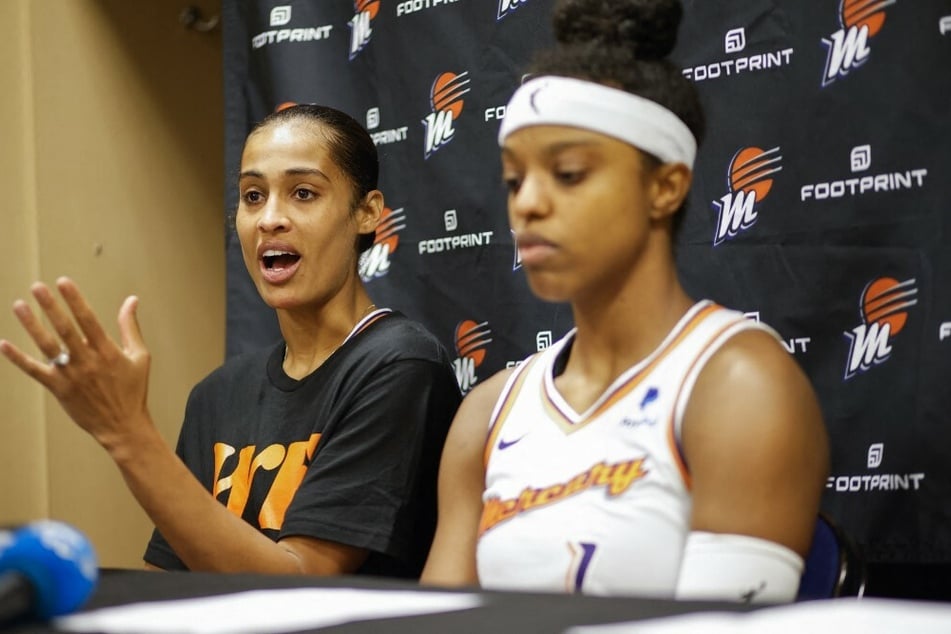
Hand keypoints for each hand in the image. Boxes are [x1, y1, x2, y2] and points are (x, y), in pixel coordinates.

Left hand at [0, 277, 151, 451]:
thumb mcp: (140, 357)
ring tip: (19, 306)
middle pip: (65, 329)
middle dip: (51, 307)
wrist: (123, 426)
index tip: (63, 282)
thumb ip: (130, 327)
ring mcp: (71, 375)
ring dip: (32, 325)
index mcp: (108, 352)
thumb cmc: (133, 390)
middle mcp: (87, 362)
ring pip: (47, 346)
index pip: (88, 320)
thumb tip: (131, 300)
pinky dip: (18, 358)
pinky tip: (4, 344)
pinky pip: (35, 371)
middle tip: (37, 287)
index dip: (75, 300)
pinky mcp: (59, 389)